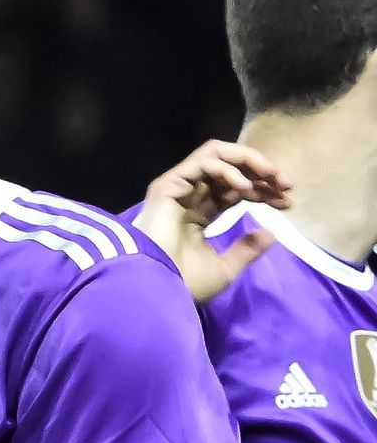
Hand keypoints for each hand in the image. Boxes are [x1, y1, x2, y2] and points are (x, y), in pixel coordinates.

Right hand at [133, 139, 289, 302]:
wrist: (154, 287)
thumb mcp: (224, 269)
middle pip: (231, 169)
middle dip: (262, 172)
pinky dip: (228, 169)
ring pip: (217, 155)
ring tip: (272, 176)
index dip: (264, 191)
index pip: (235, 190)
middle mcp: (189, 196)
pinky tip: (244, 188)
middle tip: (285, 184)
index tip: (288, 202)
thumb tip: (270, 233)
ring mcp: (179, 188)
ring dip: (249, 160)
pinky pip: (204, 162)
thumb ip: (246, 250)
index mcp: (199, 214)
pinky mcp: (169, 184)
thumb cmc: (182, 282)